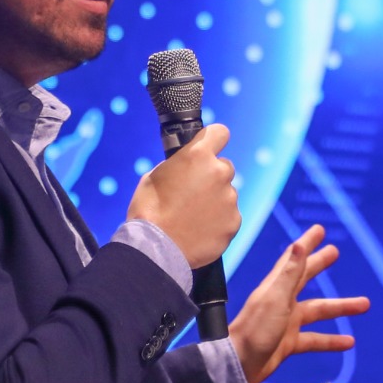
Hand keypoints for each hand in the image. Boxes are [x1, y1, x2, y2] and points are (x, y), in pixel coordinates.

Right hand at [126, 123, 240, 268]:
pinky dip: (218, 222)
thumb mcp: (156, 176)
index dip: (213, 140)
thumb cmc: (149, 210)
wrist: (155, 248)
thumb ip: (179, 166)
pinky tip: (200, 230)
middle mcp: (219, 173)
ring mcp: (229, 199)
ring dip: (214, 201)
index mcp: (198, 155)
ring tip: (193, 217)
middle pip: (224, 167)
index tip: (209, 148)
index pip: (219, 133)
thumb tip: (187, 167)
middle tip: (193, 194)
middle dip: (211, 177)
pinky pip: (229, 217)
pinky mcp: (234, 222)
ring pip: (226, 194)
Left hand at [229, 224, 367, 382]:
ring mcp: (287, 322)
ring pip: (318, 311)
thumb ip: (289, 273)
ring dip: (340, 307)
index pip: (294, 259)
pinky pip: (315, 339)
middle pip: (305, 278)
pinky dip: (331, 340)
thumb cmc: (256, 329)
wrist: (239, 365)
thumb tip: (299, 245)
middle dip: (320, 265)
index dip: (306, 244)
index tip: (319, 230)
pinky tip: (349, 343)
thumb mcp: (275, 298)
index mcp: (277, 287)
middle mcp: (282, 301)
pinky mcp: (289, 343)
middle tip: (335, 252)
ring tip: (364, 304)